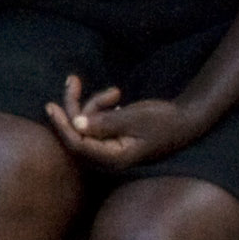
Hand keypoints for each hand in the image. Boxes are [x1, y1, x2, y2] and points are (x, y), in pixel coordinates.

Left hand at [45, 79, 204, 169]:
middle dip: (74, 107)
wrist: (186, 119)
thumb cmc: (164, 121)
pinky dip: (101, 106)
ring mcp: (110, 148)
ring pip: (87, 124)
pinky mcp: (112, 137)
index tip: (51, 106)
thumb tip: (76, 124)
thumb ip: (105, 123)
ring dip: (95, 103)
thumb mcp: (134, 118)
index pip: (79, 145)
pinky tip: (117, 96)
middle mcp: (108, 157)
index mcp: (114, 159)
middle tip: (72, 80)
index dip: (62, 126)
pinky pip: (96, 122)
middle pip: (78, 134)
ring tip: (116, 91)